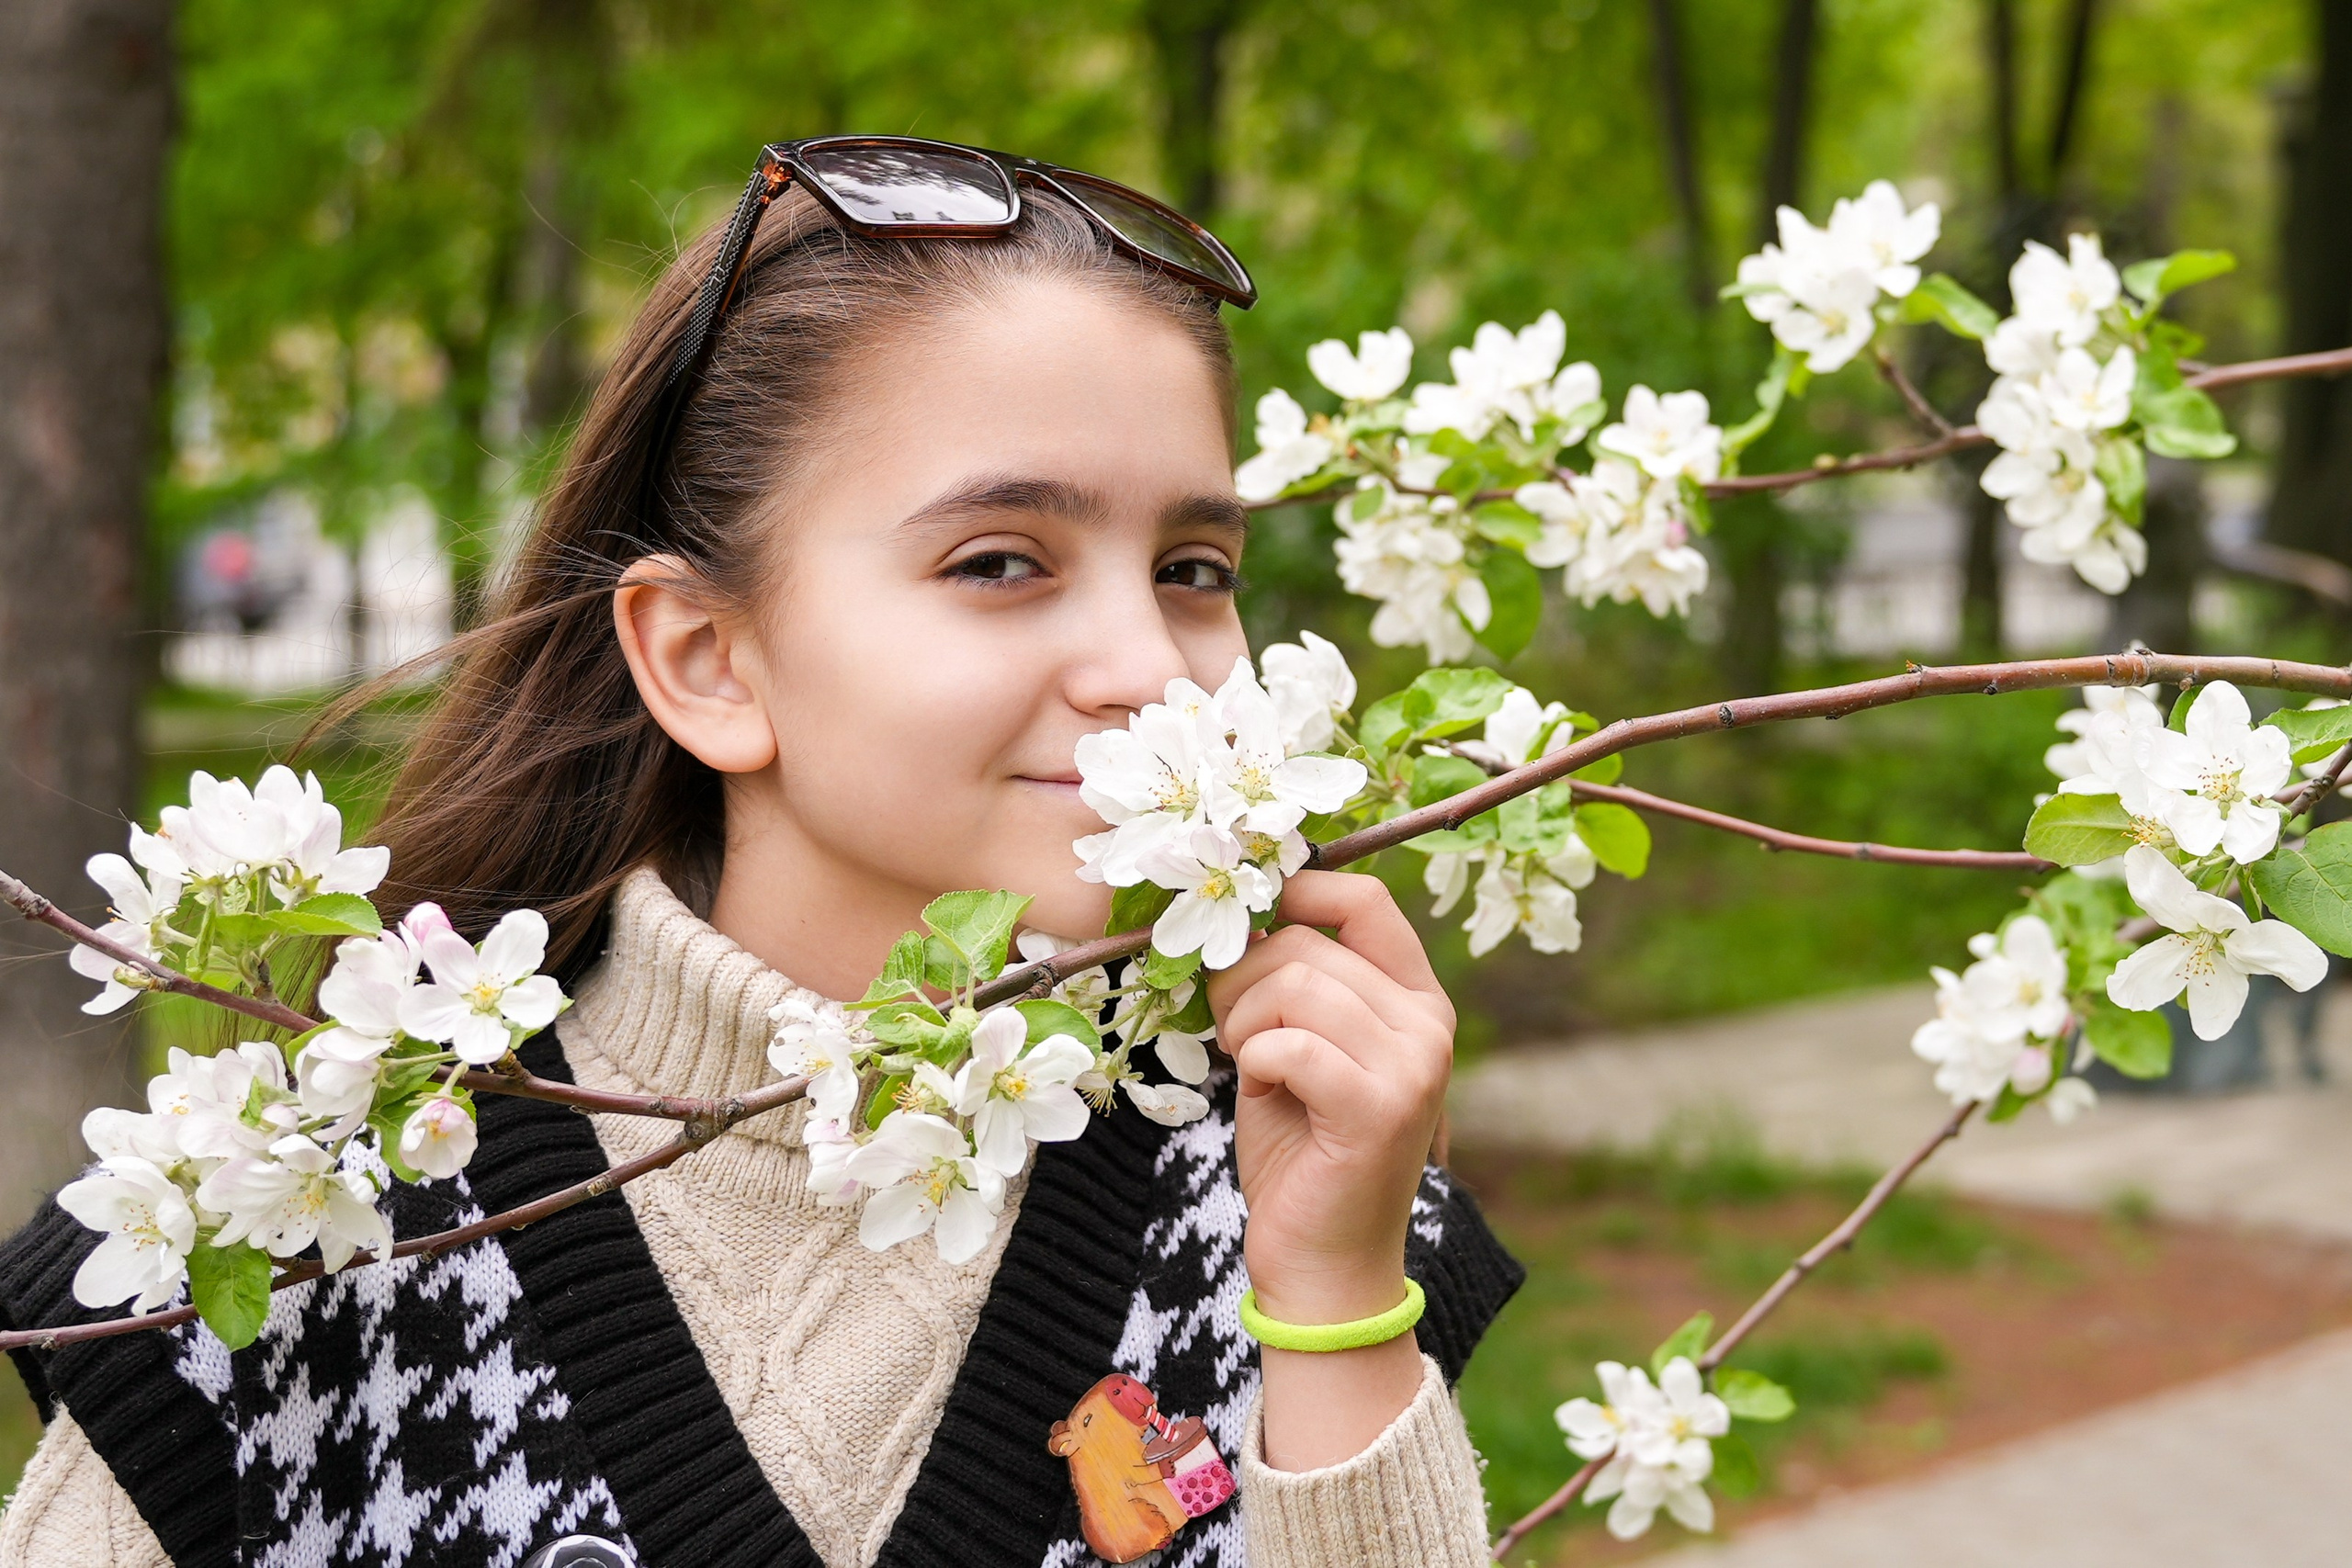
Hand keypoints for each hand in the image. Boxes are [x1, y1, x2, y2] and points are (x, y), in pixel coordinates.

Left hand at [1206, 870, 1454, 1330]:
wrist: (1321, 1262)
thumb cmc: (1299, 1150)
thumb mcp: (1296, 1046)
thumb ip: (1291, 980)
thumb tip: (1242, 906)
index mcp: (1416, 1000)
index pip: (1367, 899)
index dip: (1295, 889)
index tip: (1244, 919)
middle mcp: (1429, 1026)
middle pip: (1310, 944)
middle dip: (1241, 979)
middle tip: (1230, 1032)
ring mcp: (1414, 1067)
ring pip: (1295, 987)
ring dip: (1243, 1023)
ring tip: (1248, 1065)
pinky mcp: (1381, 1109)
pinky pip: (1289, 1045)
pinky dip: (1254, 1063)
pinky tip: (1262, 1093)